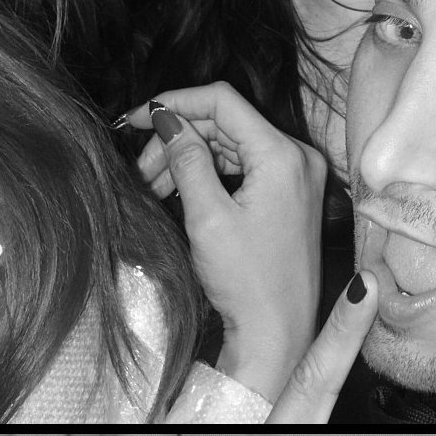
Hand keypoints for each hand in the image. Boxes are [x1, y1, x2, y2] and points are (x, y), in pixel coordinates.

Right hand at [124, 82, 378, 415]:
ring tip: (154, 186)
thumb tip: (168, 119)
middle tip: (141, 169)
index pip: (223, 101)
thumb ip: (187, 160)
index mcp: (282, 155)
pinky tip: (181, 191)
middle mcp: (297, 156)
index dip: (175, 102)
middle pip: (226, 123)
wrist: (278, 334)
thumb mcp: (208, 216)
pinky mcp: (292, 195)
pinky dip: (211, 173)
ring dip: (190, 157)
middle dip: (178, 138)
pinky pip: (245, 166)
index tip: (137, 118)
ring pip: (232, 145)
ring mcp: (298, 176)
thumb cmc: (246, 282)